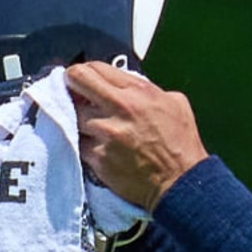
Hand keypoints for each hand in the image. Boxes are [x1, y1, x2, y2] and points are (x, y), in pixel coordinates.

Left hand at [67, 60, 208, 211]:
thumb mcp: (175, 103)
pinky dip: (84, 146)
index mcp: (139, 92)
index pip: (96, 68)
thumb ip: (147, 89)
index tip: (83, 80)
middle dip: (70, 84)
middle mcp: (121, 107)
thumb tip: (127, 84)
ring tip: (91, 128)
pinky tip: (96, 149)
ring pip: (73, 115)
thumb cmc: (181, 145)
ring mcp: (107, 133)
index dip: (86, 72)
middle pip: (77, 81)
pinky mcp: (98, 157)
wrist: (181, 183)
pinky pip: (78, 144)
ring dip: (79, 121)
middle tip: (72, 93)